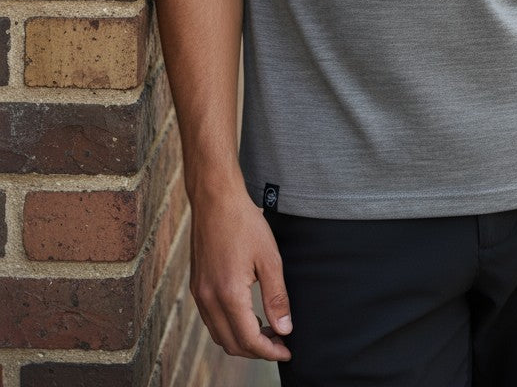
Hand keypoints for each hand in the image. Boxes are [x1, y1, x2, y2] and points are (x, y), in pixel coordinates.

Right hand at [189, 184, 291, 360]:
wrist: (215, 198)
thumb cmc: (243, 222)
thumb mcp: (269, 258)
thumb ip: (276, 297)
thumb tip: (284, 329)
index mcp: (228, 294)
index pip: (249, 340)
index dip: (270, 352)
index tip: (287, 351)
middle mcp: (208, 299)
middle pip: (231, 344)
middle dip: (256, 351)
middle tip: (279, 343)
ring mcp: (199, 293)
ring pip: (219, 334)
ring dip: (242, 340)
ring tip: (266, 330)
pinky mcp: (197, 285)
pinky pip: (211, 319)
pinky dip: (229, 326)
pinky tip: (247, 314)